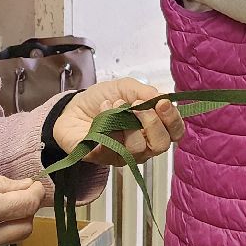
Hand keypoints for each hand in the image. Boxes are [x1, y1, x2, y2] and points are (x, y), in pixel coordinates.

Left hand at [50, 78, 185, 167]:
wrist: (71, 107)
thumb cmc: (102, 99)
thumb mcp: (126, 88)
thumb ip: (146, 93)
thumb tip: (163, 97)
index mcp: (152, 129)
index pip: (174, 133)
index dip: (173, 120)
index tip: (162, 103)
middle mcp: (142, 145)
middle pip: (160, 146)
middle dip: (152, 123)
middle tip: (138, 106)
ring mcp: (123, 154)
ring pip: (137, 148)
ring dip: (127, 121)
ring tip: (115, 103)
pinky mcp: (103, 158)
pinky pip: (113, 145)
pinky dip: (109, 122)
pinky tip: (103, 109)